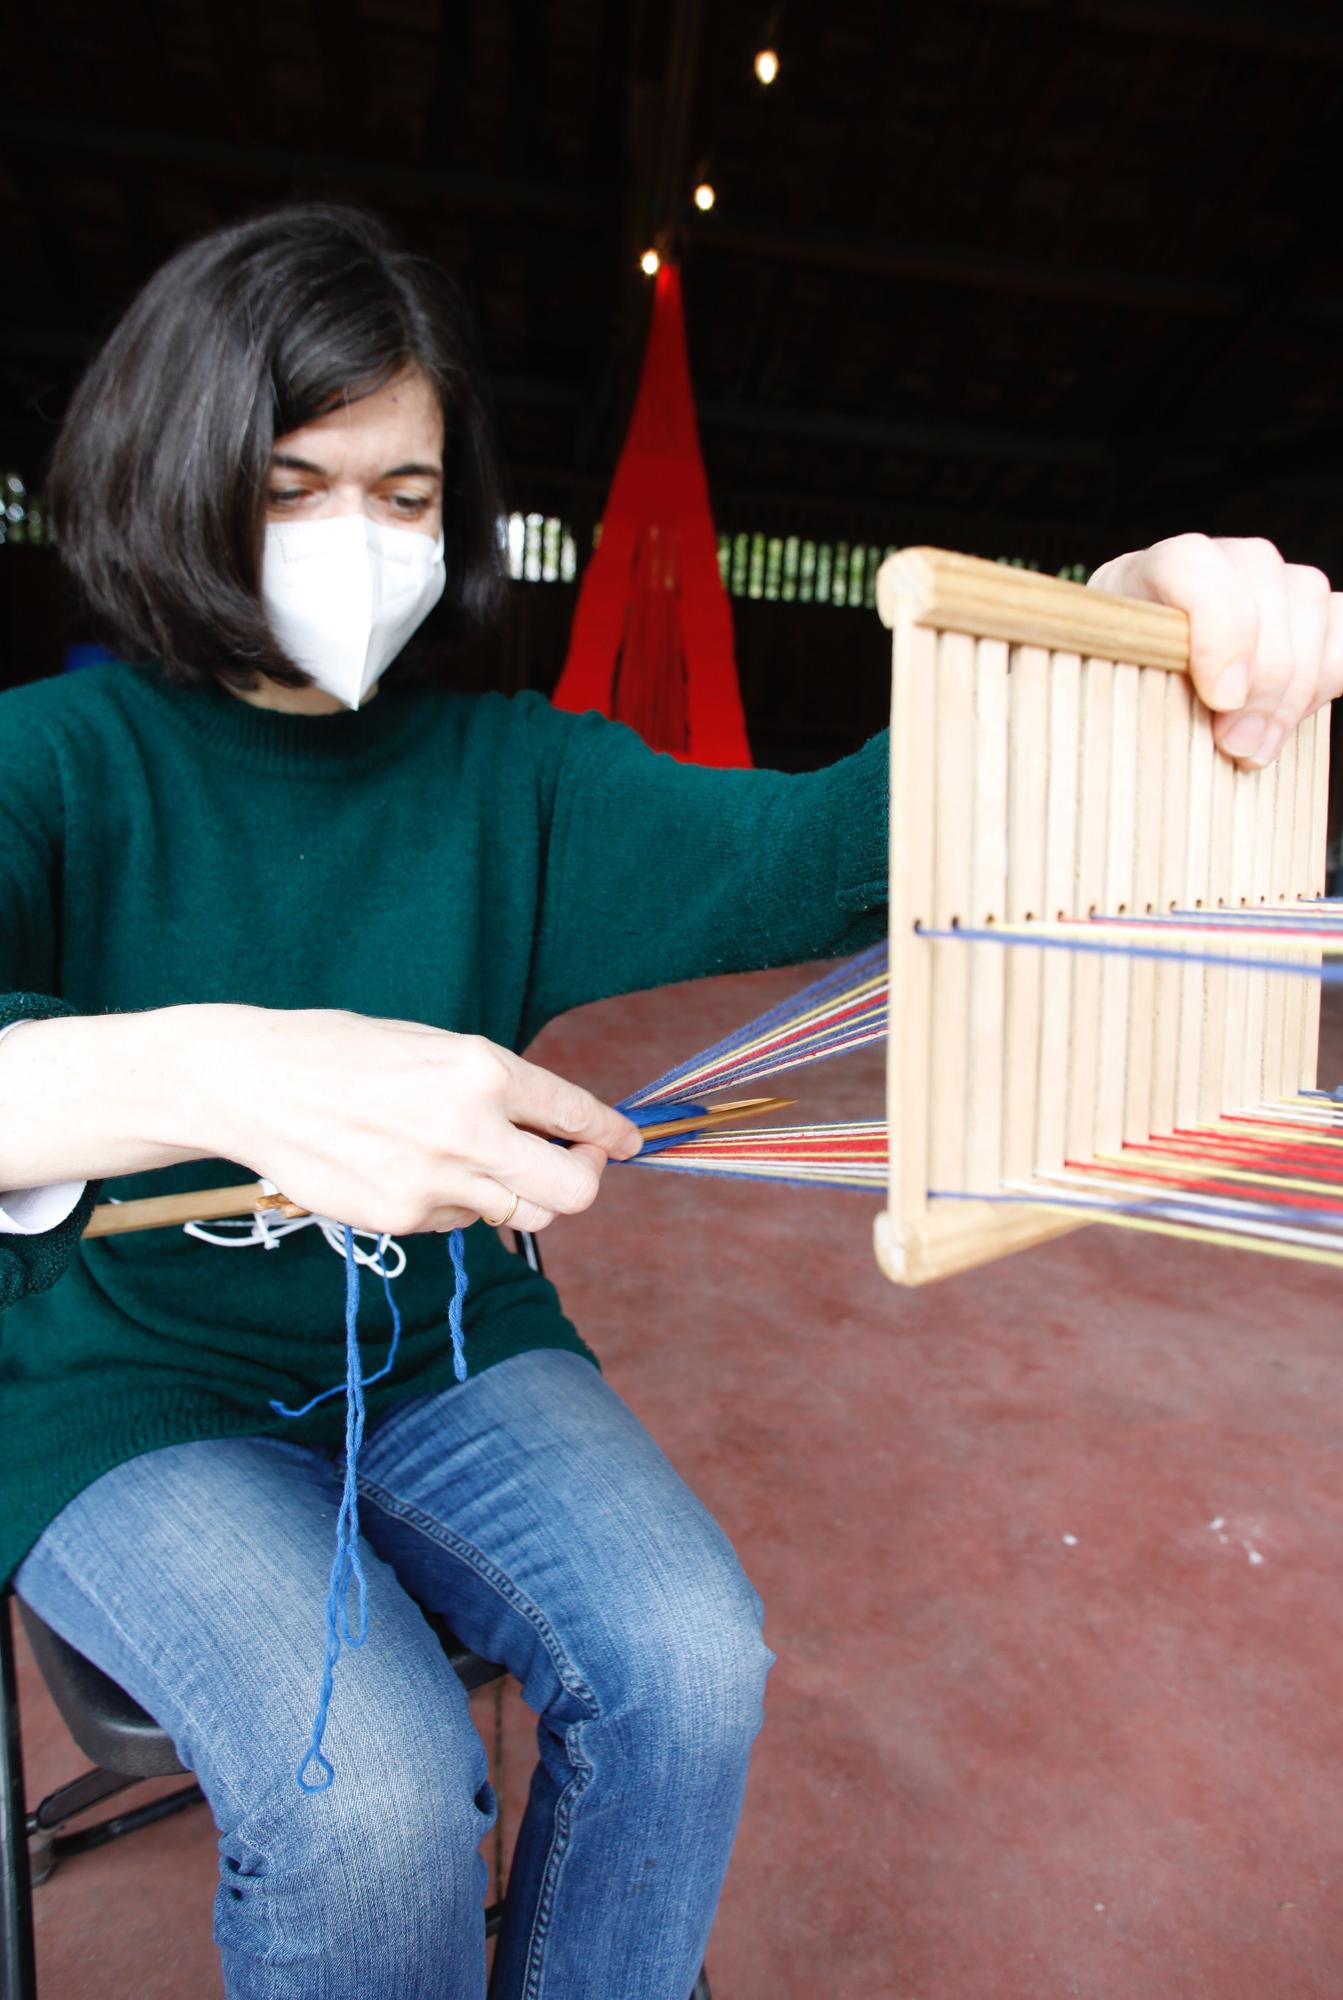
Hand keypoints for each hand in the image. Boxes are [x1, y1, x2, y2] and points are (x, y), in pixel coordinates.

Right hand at [201, 1006, 642, 1236]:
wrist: (253, 1083)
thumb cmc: (345, 1052)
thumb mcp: (435, 1046)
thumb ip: (499, 1088)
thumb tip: (560, 1127)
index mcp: (482, 1069)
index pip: (577, 1115)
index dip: (612, 1133)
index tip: (627, 1142)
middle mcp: (469, 1129)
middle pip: (574, 1192)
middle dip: (586, 1178)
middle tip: (573, 1161)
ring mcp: (434, 1182)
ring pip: (521, 1213)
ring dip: (516, 1190)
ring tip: (474, 1156)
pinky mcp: (400, 1218)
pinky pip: (460, 1223)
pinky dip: (458, 1203)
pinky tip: (415, 1168)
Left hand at [1088, 535, 1342, 767]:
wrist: (1140, 673)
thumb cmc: (1117, 680)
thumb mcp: (1102, 679)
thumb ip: (1122, 687)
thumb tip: (1169, 719)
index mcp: (1153, 569)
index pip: (1191, 565)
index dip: (1217, 629)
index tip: (1221, 699)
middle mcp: (1219, 560)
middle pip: (1264, 593)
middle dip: (1260, 683)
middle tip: (1236, 746)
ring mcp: (1270, 579)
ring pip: (1309, 607)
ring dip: (1294, 689)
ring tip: (1256, 747)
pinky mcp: (1307, 610)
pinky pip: (1341, 631)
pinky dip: (1328, 675)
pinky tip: (1301, 715)